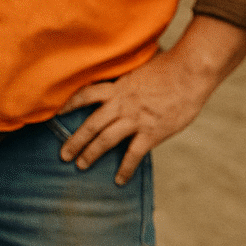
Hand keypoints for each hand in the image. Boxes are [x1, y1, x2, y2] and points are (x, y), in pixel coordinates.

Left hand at [56, 16, 245, 184]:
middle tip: (63, 154)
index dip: (68, 104)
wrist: (190, 73)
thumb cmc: (169, 66)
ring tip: (81, 165)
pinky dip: (125, 169)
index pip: (84, 94)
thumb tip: (120, 68)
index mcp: (117, 87)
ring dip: (91, 154)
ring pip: (105, 140)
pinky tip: (119, 180)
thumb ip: (127, 74)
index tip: (55, 113)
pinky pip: (133, 154)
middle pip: (90, 124)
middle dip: (75, 141)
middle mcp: (121, 104)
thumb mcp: (140, 65)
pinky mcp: (152, 132)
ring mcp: (135, 119)